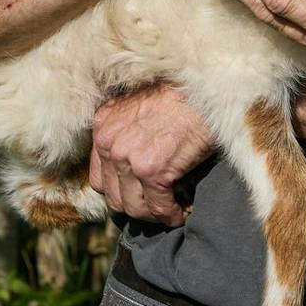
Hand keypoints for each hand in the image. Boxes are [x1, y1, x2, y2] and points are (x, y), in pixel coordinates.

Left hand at [89, 83, 215, 225]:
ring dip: (153, 214)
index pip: (99, 177)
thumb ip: (126, 132)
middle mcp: (109, 143)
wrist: (206, 90)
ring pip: (134, 208)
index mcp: (102, 126)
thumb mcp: (140, 106)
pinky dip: (170, 215)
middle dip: (136, 205)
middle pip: (113, 196)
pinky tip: (181, 212)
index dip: (120, 189)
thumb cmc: (180, 95)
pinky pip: (159, 207)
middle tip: (156, 205)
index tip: (138, 193)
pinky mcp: (152, 172)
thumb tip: (131, 164)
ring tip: (170, 210)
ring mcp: (128, 159)